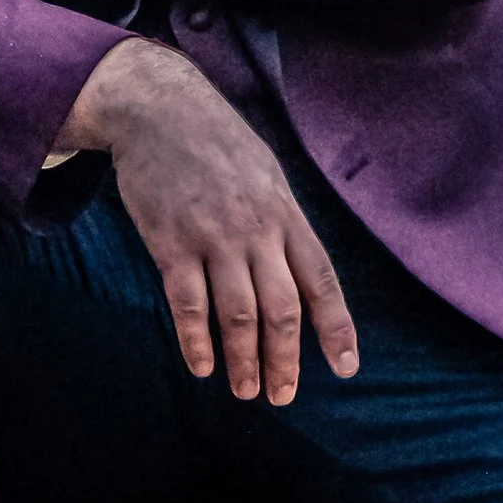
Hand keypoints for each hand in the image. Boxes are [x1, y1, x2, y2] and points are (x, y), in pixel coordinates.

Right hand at [62, 40, 357, 405]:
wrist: (157, 107)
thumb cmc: (215, 141)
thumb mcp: (266, 172)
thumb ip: (282, 221)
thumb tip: (299, 272)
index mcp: (285, 213)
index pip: (322, 280)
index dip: (336, 328)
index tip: (346, 368)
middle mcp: (256, 229)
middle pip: (282, 309)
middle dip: (286, 360)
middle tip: (282, 396)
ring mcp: (213, 236)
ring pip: (239, 313)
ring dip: (244, 360)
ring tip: (245, 391)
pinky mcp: (171, 242)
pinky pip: (187, 303)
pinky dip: (196, 340)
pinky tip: (202, 366)